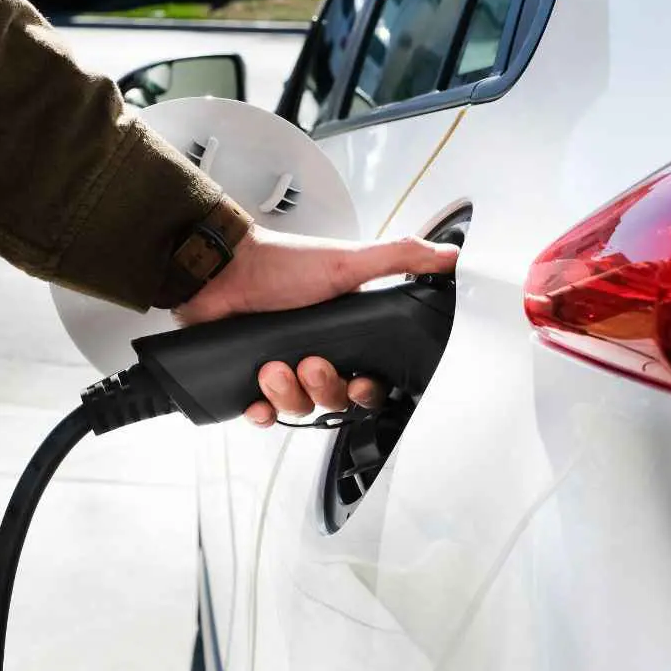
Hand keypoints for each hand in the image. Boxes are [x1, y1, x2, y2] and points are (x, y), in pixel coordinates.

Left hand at [174, 225, 458, 427]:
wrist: (221, 270)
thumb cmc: (281, 264)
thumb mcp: (348, 261)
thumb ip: (399, 259)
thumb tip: (448, 255)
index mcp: (344, 334)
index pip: (369, 379)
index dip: (368, 390)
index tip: (360, 382)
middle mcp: (315, 354)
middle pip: (335, 399)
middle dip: (324, 386)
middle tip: (309, 363)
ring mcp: (282, 369)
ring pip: (298, 408)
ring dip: (288, 393)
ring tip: (273, 366)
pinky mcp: (249, 380)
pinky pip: (263, 415)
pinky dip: (261, 412)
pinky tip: (256, 400)